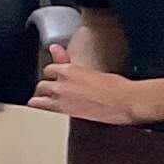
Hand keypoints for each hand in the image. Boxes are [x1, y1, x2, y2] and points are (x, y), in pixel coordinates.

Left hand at [31, 46, 145, 124]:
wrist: (126, 101)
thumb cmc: (117, 87)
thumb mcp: (92, 70)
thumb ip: (68, 61)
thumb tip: (54, 48)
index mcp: (70, 70)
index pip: (49, 70)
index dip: (54, 76)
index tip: (59, 80)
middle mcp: (61, 84)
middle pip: (41, 86)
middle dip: (46, 90)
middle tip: (57, 95)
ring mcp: (60, 99)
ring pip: (36, 100)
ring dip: (42, 101)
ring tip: (52, 105)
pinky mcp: (63, 113)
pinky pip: (41, 111)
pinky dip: (44, 113)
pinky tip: (51, 115)